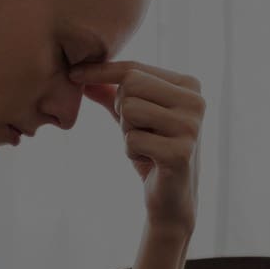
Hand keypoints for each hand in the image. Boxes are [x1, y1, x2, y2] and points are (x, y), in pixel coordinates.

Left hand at [70, 61, 204, 236]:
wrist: (171, 200)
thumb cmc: (152, 153)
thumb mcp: (132, 118)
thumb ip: (111, 93)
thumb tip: (78, 72)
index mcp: (189, 85)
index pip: (135, 68)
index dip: (101, 71)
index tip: (73, 74)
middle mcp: (195, 101)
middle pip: (130, 85)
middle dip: (122, 111)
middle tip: (139, 132)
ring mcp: (190, 126)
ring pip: (129, 110)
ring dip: (127, 133)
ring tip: (147, 146)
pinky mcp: (180, 152)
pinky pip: (131, 139)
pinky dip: (132, 153)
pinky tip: (151, 162)